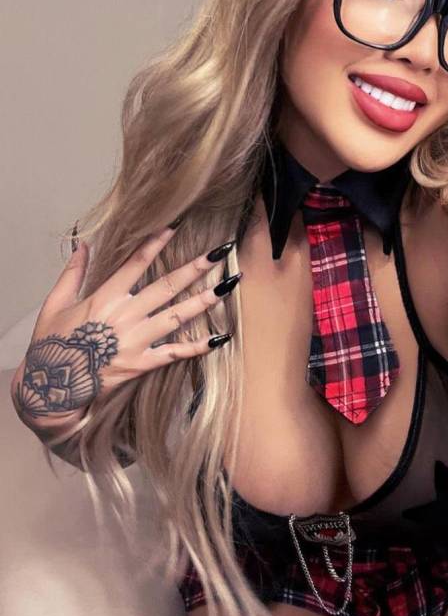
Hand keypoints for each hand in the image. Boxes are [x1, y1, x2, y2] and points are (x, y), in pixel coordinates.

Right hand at [13, 224, 240, 419]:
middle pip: (166, 286)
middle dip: (196, 267)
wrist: (51, 389)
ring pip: (178, 316)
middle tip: (220, 252)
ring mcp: (135, 341)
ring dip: (204, 300)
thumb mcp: (55, 304)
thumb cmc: (51, 345)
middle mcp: (124, 316)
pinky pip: (174, 353)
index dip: (156, 243)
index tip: (176, 226)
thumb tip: (82, 244)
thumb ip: (72, 273)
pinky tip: (218, 337)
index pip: (136, 263)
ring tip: (228, 285)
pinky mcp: (141, 364)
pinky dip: (197, 347)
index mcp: (104, 297)